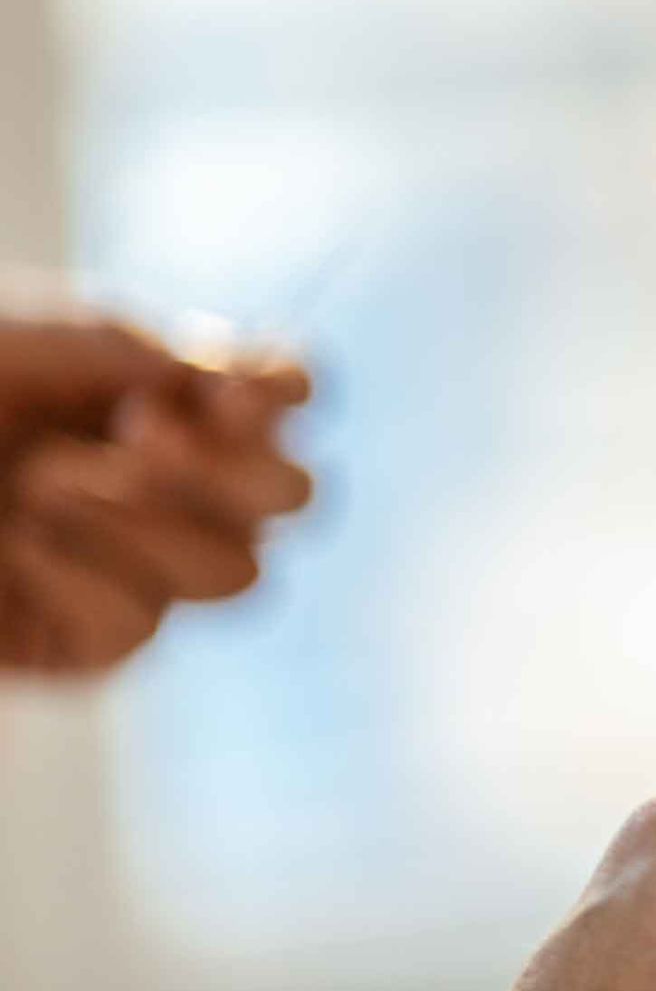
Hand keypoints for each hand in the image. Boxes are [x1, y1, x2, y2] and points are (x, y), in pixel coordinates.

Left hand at [0, 316, 312, 673]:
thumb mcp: (28, 344)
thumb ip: (135, 351)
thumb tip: (238, 384)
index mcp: (165, 398)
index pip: (287, 397)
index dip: (286, 392)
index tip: (227, 385)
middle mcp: (171, 488)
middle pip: (293, 499)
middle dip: (235, 470)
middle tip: (143, 434)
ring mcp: (135, 571)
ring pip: (234, 576)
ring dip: (148, 523)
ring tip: (41, 482)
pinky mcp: (80, 647)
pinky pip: (133, 628)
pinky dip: (77, 577)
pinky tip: (12, 542)